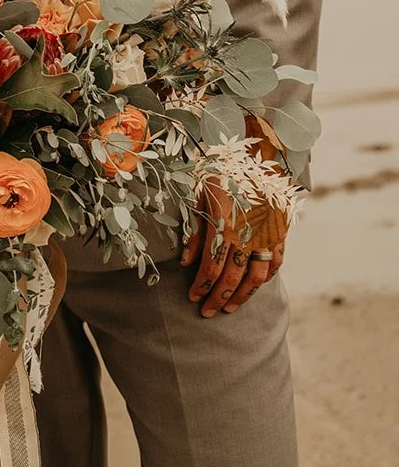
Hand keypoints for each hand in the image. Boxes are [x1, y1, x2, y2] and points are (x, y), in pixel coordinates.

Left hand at [181, 180, 286, 316]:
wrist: (260, 155)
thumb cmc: (223, 173)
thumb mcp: (200, 195)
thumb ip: (194, 231)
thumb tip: (186, 262)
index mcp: (224, 222)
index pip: (212, 265)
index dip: (202, 285)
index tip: (192, 297)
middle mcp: (248, 233)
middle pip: (233, 277)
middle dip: (218, 297)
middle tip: (206, 312)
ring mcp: (267, 235)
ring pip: (257, 277)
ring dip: (242, 296)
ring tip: (229, 308)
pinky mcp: (280, 233)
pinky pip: (274, 264)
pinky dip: (264, 279)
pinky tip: (252, 287)